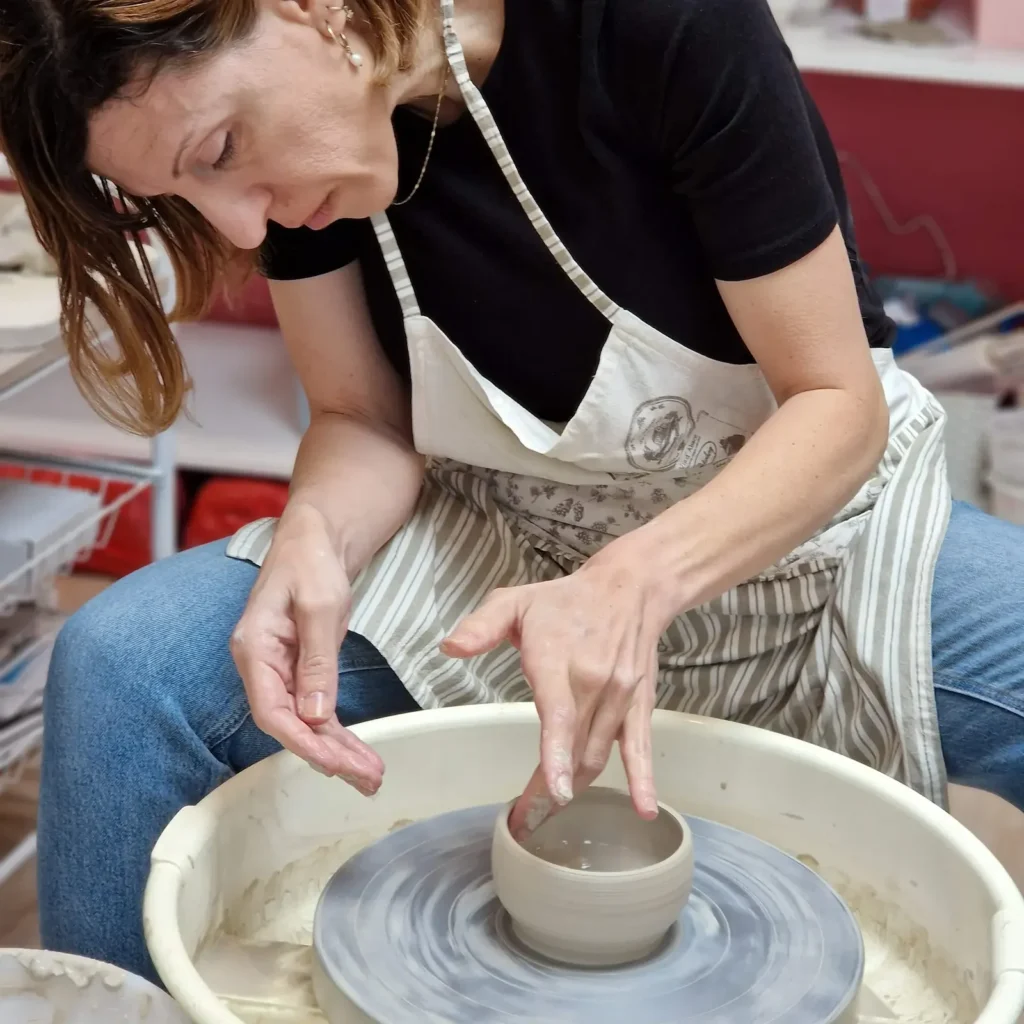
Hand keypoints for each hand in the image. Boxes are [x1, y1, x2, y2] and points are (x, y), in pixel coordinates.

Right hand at [230, 503, 383, 794]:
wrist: (315, 538)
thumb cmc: (310, 561)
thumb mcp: (320, 605)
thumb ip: (316, 659)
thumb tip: (314, 714)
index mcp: (254, 649)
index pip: (272, 711)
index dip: (302, 742)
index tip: (334, 764)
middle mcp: (262, 666)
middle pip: (291, 724)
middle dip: (328, 756)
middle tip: (367, 779)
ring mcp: (281, 670)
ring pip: (307, 722)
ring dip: (338, 751)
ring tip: (371, 777)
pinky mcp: (302, 669)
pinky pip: (318, 709)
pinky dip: (339, 732)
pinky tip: (357, 754)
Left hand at [442, 544, 674, 837]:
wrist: (630, 588)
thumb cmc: (565, 600)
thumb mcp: (515, 602)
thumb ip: (482, 627)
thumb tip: (450, 648)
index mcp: (560, 660)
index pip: (560, 713)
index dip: (556, 753)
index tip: (553, 790)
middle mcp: (594, 682)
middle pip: (574, 748)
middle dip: (550, 789)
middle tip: (525, 820)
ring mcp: (620, 697)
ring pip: (598, 754)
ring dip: (574, 787)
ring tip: (547, 815)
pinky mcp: (639, 705)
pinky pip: (640, 747)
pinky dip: (642, 779)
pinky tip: (644, 809)